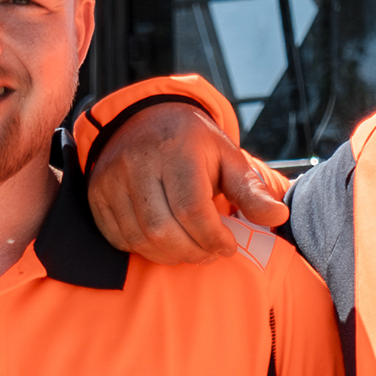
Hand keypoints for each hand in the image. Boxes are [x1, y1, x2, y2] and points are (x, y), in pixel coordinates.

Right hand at [85, 94, 287, 264]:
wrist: (146, 120)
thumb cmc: (194, 145)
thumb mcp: (228, 158)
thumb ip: (252, 191)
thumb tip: (278, 216)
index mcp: (176, 148)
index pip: (192, 209)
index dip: (212, 238)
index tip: (228, 247)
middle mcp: (138, 161)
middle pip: (163, 229)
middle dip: (192, 252)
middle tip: (210, 253)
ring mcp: (112, 178)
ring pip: (140, 238)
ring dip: (170, 255)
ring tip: (191, 250)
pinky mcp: (96, 194)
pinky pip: (118, 238)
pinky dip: (143, 249)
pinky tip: (164, 241)